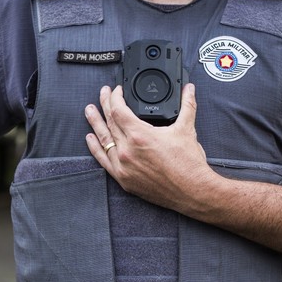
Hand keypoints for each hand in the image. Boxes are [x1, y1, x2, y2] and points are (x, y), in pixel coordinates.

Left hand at [84, 84, 214, 213]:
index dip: (115, 97)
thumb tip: (189, 89)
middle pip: (110, 122)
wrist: (192, 192)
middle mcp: (128, 150)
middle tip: (103, 93)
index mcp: (140, 136)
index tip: (117, 91)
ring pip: (104, 140)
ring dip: (95, 123)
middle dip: (105, 105)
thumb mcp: (187, 130)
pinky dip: (96, 148)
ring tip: (89, 110)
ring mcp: (123, 166)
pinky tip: (91, 138)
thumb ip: (187, 106)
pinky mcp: (124, 179)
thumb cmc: (189, 165)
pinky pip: (104, 161)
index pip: (119, 110)